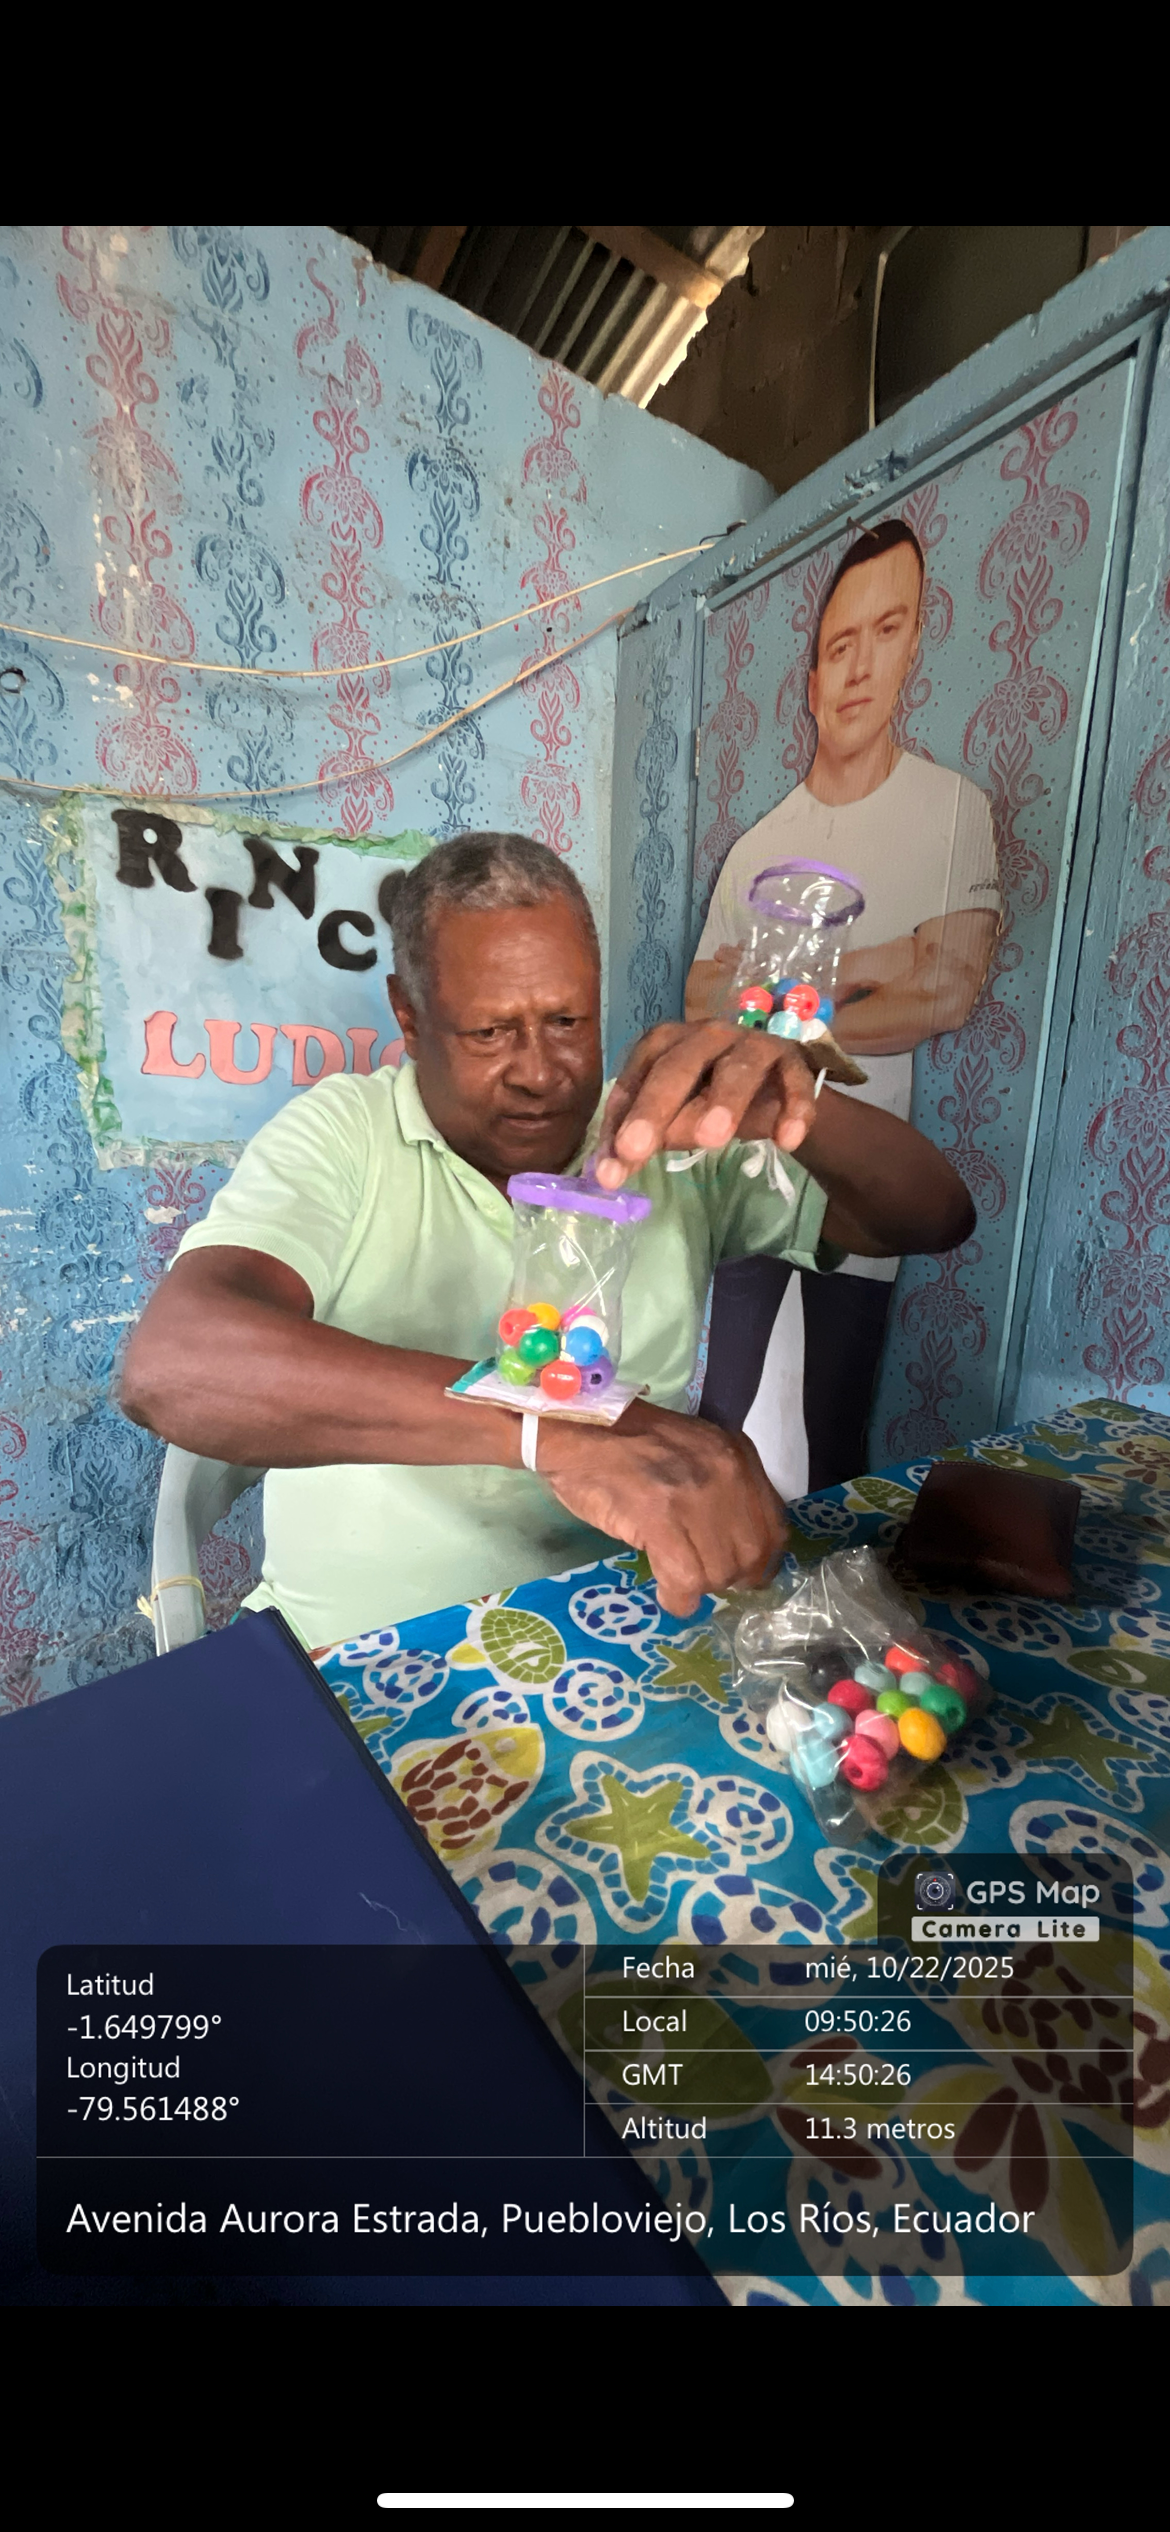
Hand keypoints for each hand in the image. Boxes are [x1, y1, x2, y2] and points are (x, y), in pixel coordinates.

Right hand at [538, 1401, 787, 1616]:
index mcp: (736, 1455)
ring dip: (701, 1588)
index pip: (774, 1526)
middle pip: (752, 1553)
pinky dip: (679, 1598)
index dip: (761, 1560)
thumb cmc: (626, 1440)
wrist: (576, 1428)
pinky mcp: (659, 1517)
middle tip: (705, 1581)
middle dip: (731, 1579)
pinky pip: (685, 1579)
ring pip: (720, 1570)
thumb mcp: (695, 1448)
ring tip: (680, 1584)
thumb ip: (723, 1485)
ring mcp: (693, 1495)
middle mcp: (724, 1472)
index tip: (742, 1574)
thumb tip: (735, 1540)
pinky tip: (668, 1595)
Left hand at [593, 1020, 817, 1188]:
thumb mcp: (677, 1120)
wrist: (780, 1091)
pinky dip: (793, 1108)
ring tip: (711, 1140)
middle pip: (677, 1067)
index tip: (610, 1170)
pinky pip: (793, 1082)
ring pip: (737, 1068)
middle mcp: (706, 1035)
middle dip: (653, 1109)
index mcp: (666, 1044)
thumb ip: (648, 1138)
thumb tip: (611, 1170)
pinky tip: (787, 1141)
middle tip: (635, 1150)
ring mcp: (752, 1044)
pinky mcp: (793, 1061)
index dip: (621, 1121)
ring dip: (723, 1101)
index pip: (636, 1078)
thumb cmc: (714, 1100)